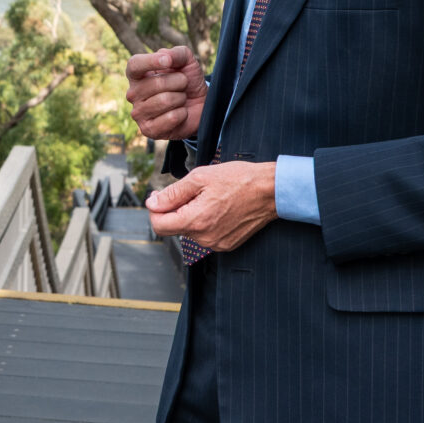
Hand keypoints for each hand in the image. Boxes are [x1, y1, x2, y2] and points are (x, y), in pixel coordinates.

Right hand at [126, 47, 206, 141]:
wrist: (199, 105)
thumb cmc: (187, 80)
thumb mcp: (186, 61)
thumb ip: (177, 53)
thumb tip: (165, 57)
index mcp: (136, 75)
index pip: (134, 65)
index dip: (151, 62)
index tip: (168, 61)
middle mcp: (133, 93)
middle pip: (157, 83)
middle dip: (179, 82)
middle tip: (182, 85)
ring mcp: (138, 113)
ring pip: (165, 100)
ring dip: (181, 98)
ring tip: (181, 99)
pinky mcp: (148, 130)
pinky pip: (170, 118)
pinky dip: (182, 114)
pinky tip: (180, 114)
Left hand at [145, 161, 276, 251]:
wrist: (270, 191)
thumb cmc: (239, 180)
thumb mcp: (200, 178)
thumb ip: (172, 193)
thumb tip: (153, 204)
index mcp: (196, 221)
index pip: (159, 225)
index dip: (155, 209)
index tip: (160, 197)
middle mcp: (205, 238)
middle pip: (174, 227)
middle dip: (175, 209)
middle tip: (192, 191)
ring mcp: (217, 244)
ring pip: (189, 231)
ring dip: (191, 215)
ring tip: (209, 198)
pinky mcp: (226, 245)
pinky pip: (205, 235)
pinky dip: (205, 222)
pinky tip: (218, 208)